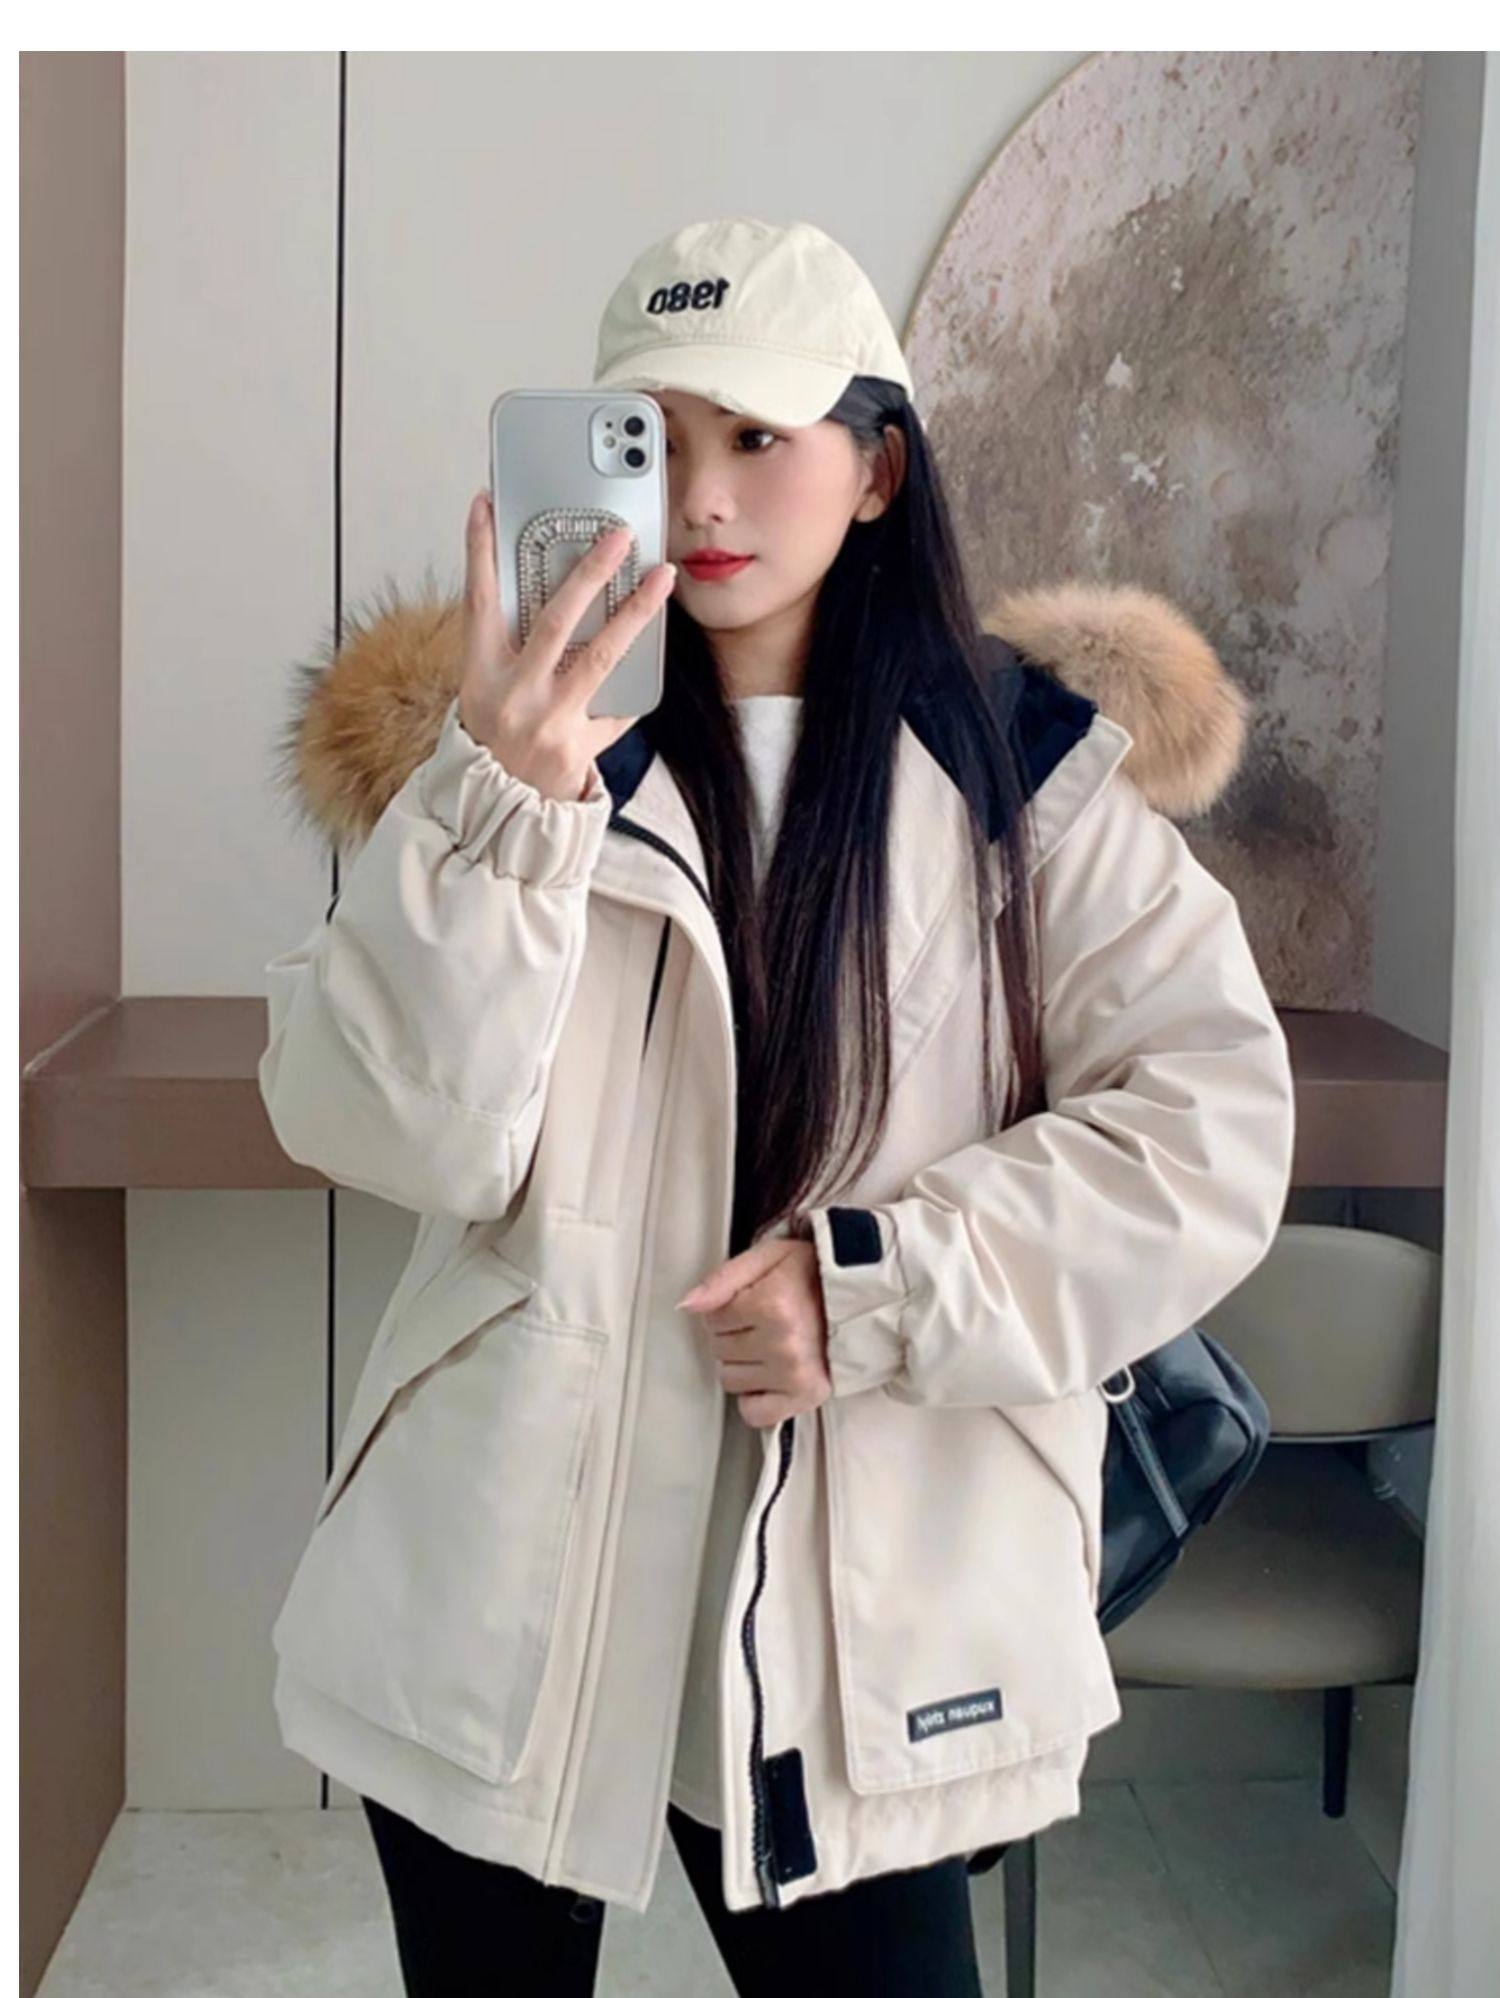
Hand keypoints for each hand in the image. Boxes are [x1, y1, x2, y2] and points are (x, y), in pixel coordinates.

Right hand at [456, 490, 676, 803]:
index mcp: (480, 674)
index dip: (479, 550)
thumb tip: (535, 586)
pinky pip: (618, 707)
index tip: (487, 504)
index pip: (478, 600)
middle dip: (589, 572)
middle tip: (618, 536)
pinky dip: (635, 682)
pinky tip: (655, 655)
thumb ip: (505, 645)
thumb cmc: (491, 741)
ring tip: (661, 577)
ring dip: (635, 611)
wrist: (495, 811)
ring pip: (600, 655)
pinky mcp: (578, 749)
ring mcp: (549, 722)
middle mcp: (513, 694)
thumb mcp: (480, 690)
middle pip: (554, 620)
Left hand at [676, 1237, 830, 1428]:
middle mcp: (783, 1345)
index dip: (726, 1307)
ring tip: (770, 1344)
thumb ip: (724, 1278)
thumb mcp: (768, 1256)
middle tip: (763, 1321)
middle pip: (719, 1350)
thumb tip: (687, 1305)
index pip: (712, 1319)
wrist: (864, 1296)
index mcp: (772, 1306)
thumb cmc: (814, 1273)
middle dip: (733, 1334)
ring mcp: (795, 1376)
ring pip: (730, 1380)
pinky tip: (769, 1375)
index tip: (752, 1299)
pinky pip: (754, 1412)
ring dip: (742, 1363)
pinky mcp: (805, 1398)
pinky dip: (755, 1397)